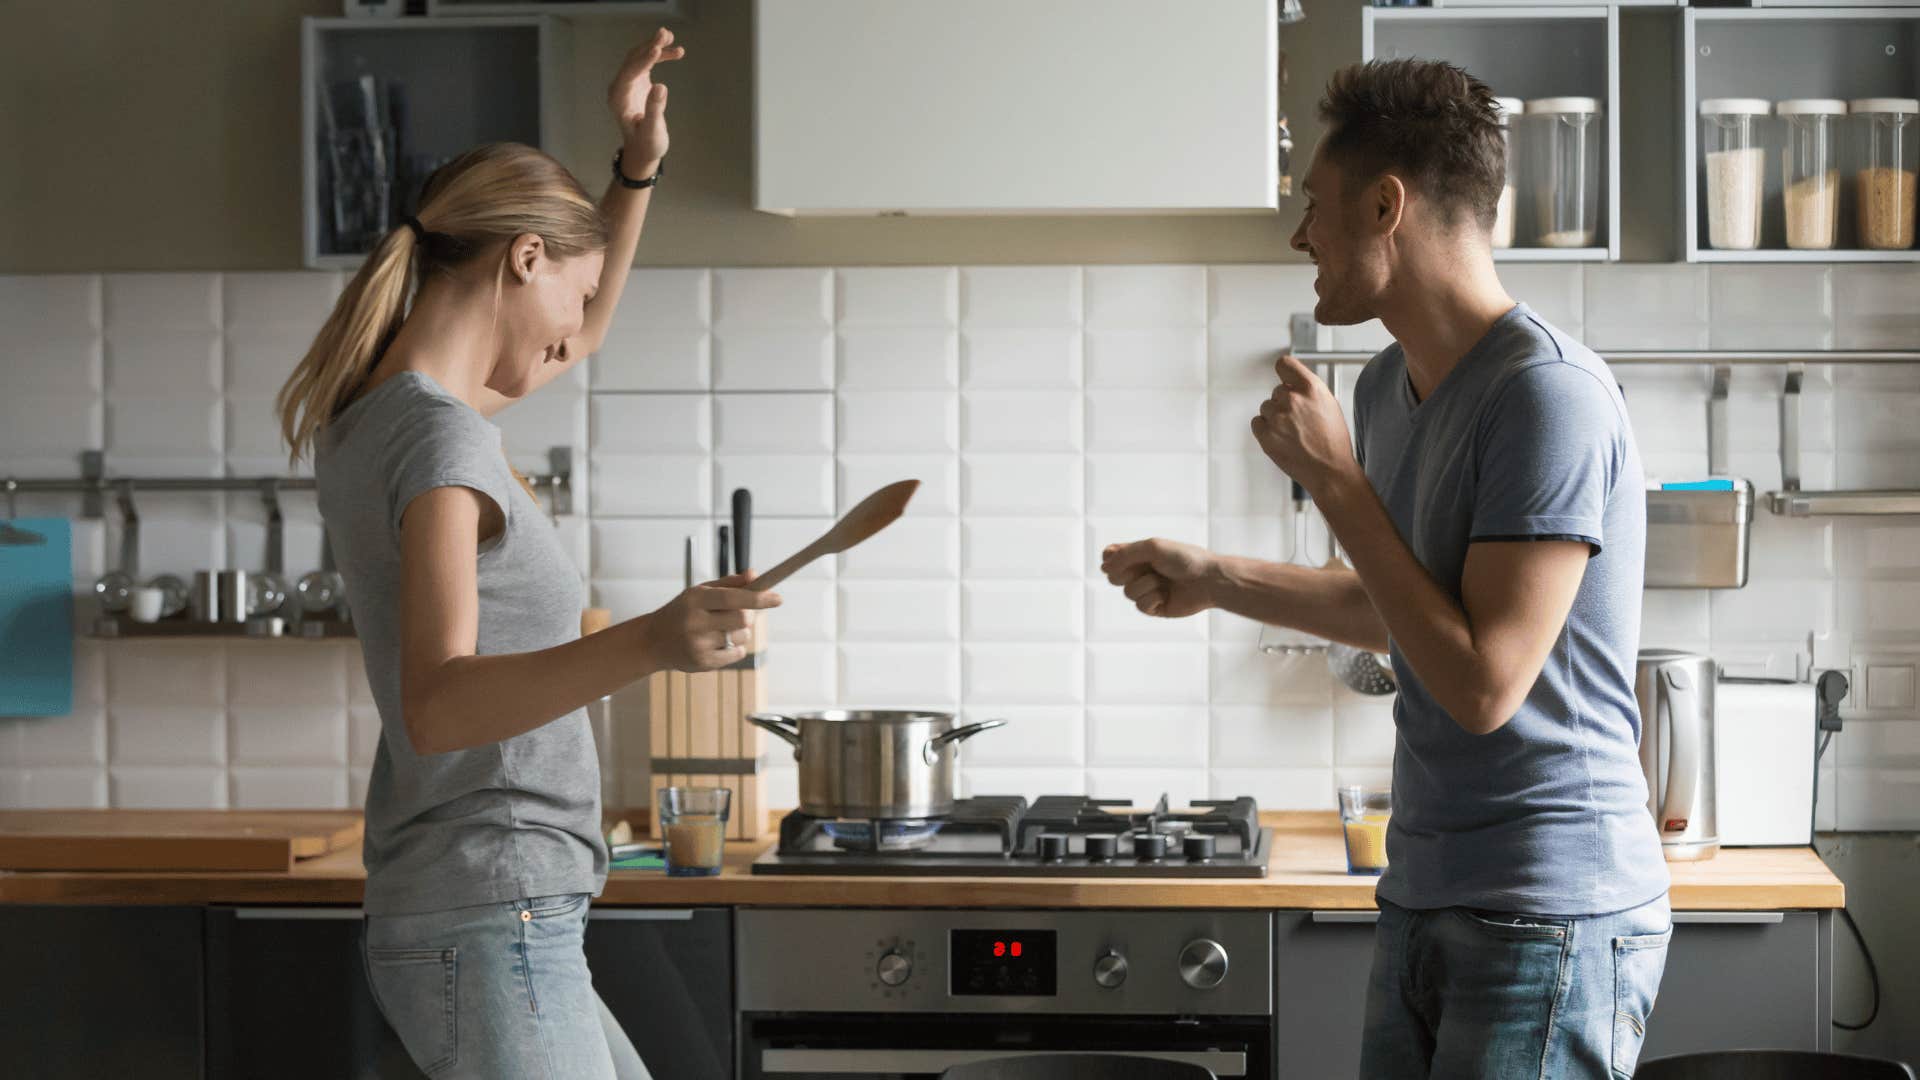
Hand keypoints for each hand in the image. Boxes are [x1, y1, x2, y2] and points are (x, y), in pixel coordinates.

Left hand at [607, 28, 684, 170]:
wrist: (643, 151)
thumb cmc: (647, 145)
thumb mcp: (652, 131)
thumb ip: (655, 109)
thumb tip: (661, 87)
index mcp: (618, 99)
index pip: (630, 73)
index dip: (643, 60)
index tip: (657, 49)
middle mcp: (619, 88)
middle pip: (633, 60)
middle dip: (649, 46)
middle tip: (666, 34)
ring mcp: (627, 84)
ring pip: (639, 57)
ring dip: (654, 46)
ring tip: (671, 36)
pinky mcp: (637, 83)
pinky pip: (646, 63)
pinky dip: (659, 56)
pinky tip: (675, 52)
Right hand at [643, 572, 780, 672]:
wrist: (653, 641)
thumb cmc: (682, 612)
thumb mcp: (700, 592)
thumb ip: (729, 584)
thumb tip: (756, 575)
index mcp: (695, 600)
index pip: (733, 597)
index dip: (758, 598)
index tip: (778, 599)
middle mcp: (695, 622)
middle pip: (743, 619)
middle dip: (749, 616)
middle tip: (742, 613)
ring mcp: (698, 645)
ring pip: (742, 637)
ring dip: (741, 632)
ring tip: (723, 629)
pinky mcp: (703, 663)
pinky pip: (737, 654)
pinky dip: (736, 647)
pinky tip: (718, 643)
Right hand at [1099, 539, 1218, 618]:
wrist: (1208, 580)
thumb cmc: (1184, 559)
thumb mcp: (1153, 547)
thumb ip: (1126, 554)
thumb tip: (1104, 568)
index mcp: (1140, 555)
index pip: (1111, 557)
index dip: (1110, 559)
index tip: (1115, 557)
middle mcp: (1142, 572)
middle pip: (1114, 577)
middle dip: (1127, 573)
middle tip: (1147, 568)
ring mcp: (1148, 590)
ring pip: (1127, 593)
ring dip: (1145, 585)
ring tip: (1164, 582)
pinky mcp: (1155, 608)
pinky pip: (1140, 606)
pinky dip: (1152, 598)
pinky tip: (1166, 595)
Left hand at [1251, 352, 1360, 497]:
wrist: (1330, 471)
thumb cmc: (1333, 441)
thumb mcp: (1329, 404)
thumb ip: (1308, 390)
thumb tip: (1291, 382)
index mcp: (1311, 388)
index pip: (1284, 364)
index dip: (1284, 372)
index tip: (1284, 377)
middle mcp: (1293, 399)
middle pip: (1277, 391)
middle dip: (1285, 403)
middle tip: (1300, 421)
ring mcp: (1277, 417)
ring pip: (1267, 407)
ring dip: (1275, 417)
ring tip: (1294, 433)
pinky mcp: (1266, 435)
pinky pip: (1257, 422)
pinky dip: (1266, 430)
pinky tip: (1282, 439)